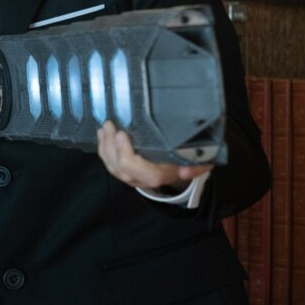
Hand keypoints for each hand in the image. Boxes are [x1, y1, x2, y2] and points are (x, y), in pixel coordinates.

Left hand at [96, 121, 211, 193]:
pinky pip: (111, 165)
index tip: (122, 134)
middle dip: (111, 147)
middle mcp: (145, 179)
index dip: (125, 154)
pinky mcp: (128, 172)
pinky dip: (104, 151)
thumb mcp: (202, 159)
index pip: (137, 170)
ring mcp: (135, 177)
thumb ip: (200, 164)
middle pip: (121, 169)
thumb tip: (187, 172)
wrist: (186, 166)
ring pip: (113, 168)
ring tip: (103, 128)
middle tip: (108, 125)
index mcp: (160, 175)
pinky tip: (102, 136)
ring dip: (105, 148)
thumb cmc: (192, 157)